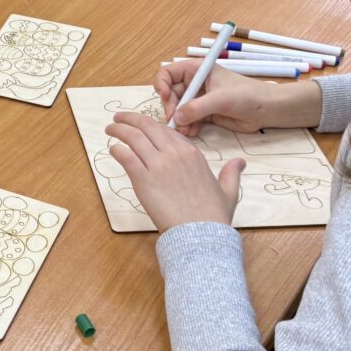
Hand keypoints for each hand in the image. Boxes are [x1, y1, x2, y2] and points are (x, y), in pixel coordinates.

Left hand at [106, 111, 242, 230]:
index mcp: (192, 153)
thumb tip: (240, 162)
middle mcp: (174, 154)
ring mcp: (158, 165)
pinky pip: (126, 156)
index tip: (143, 126)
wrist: (200, 233)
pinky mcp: (143, 179)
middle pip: (148, 127)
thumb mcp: (228, 191)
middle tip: (119, 118)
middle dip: (131, 119)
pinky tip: (113, 149)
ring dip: (119, 130)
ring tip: (110, 128)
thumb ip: (231, 173)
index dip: (152, 127)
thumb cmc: (213, 216)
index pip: (168, 131)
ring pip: (134, 138)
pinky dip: (117, 150)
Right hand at [155, 59, 322, 136]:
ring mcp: (198, 99)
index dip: (162, 84)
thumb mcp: (221, 98)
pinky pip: (187, 120)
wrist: (266, 110)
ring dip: (178, 121)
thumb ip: (197, 107)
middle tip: (175, 120)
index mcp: (197, 70)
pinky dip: (186, 127)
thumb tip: (177, 117)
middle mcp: (195, 83)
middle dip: (170, 108)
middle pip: (169, 94)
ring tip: (186, 130)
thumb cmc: (247, 95)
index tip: (166, 97)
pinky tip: (192, 133)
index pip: (168, 73)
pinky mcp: (203, 114)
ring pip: (177, 110)